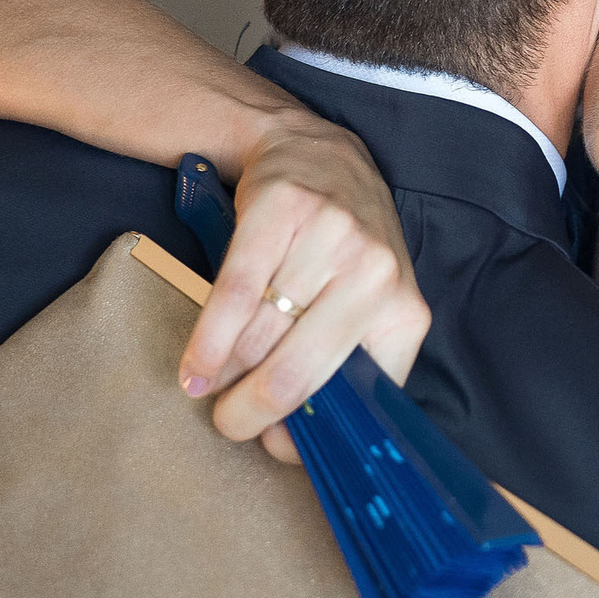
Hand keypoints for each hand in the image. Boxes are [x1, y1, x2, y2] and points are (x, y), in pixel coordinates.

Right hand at [180, 111, 431, 463]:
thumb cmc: (340, 248)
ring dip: (225, 375)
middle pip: (301, 369)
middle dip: (254, 412)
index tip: (275, 446)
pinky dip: (208, 342)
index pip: (363, 394)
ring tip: (207, 388)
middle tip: (228, 426)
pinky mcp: (282, 211)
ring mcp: (331, 237)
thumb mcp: (365, 306)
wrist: (314, 151)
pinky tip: (194, 368)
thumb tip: (286, 441)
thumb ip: (338, 367)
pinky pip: (234, 295)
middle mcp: (375, 271)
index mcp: (404, 309)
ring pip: (261, 335)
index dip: (314, 431)